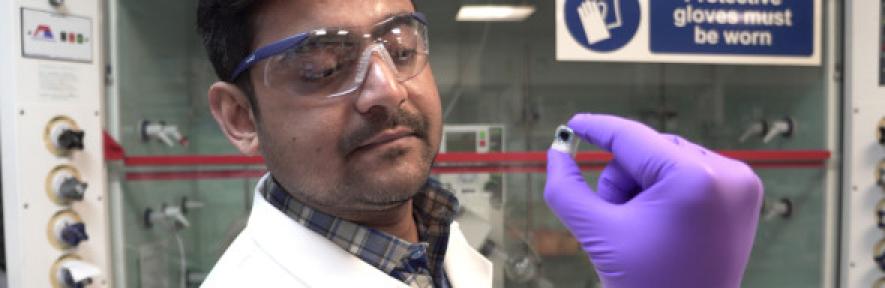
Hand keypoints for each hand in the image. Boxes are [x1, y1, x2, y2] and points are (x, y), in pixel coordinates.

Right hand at [544, 114, 762, 287]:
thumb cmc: (648, 287)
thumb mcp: (599, 234)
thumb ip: (567, 190)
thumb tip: (554, 154)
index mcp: (694, 180)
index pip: (632, 138)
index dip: (597, 129)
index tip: (572, 124)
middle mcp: (727, 174)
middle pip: (649, 151)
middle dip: (624, 181)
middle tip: (617, 219)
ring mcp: (741, 185)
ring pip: (668, 161)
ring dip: (643, 188)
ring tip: (642, 229)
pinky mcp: (744, 196)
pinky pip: (691, 175)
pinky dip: (667, 193)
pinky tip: (664, 227)